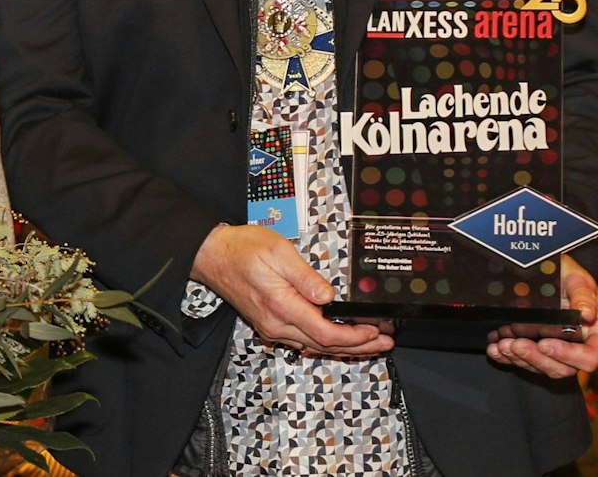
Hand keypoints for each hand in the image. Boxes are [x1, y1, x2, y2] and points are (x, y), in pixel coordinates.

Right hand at [192, 224, 392, 356]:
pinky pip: (303, 341)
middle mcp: (277, 325)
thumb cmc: (242, 250)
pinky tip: (340, 340)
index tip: (376, 332)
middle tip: (385, 341)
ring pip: (315, 347)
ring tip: (371, 343)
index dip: (356, 337)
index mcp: (282, 307)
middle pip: (325, 346)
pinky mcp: (270, 325)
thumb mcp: (279, 252)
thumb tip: (330, 297)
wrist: (212, 256)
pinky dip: (327, 343)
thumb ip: (306, 277)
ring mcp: (272, 328)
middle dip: (359, 346)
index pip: (327, 334)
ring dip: (346, 347)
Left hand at [485, 254, 597, 377]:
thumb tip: (588, 315)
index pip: (590, 357)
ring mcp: (558, 352)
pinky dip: (508, 358)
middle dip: (537, 358)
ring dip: (520, 359)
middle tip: (516, 344)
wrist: (549, 273)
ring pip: (541, 367)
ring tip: (503, 344)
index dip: (569, 356)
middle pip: (563, 369)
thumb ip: (583, 296)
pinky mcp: (537, 352)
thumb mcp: (577, 279)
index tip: (545, 343)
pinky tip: (495, 349)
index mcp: (597, 334)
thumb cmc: (568, 275)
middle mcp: (579, 348)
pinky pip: (524, 362)